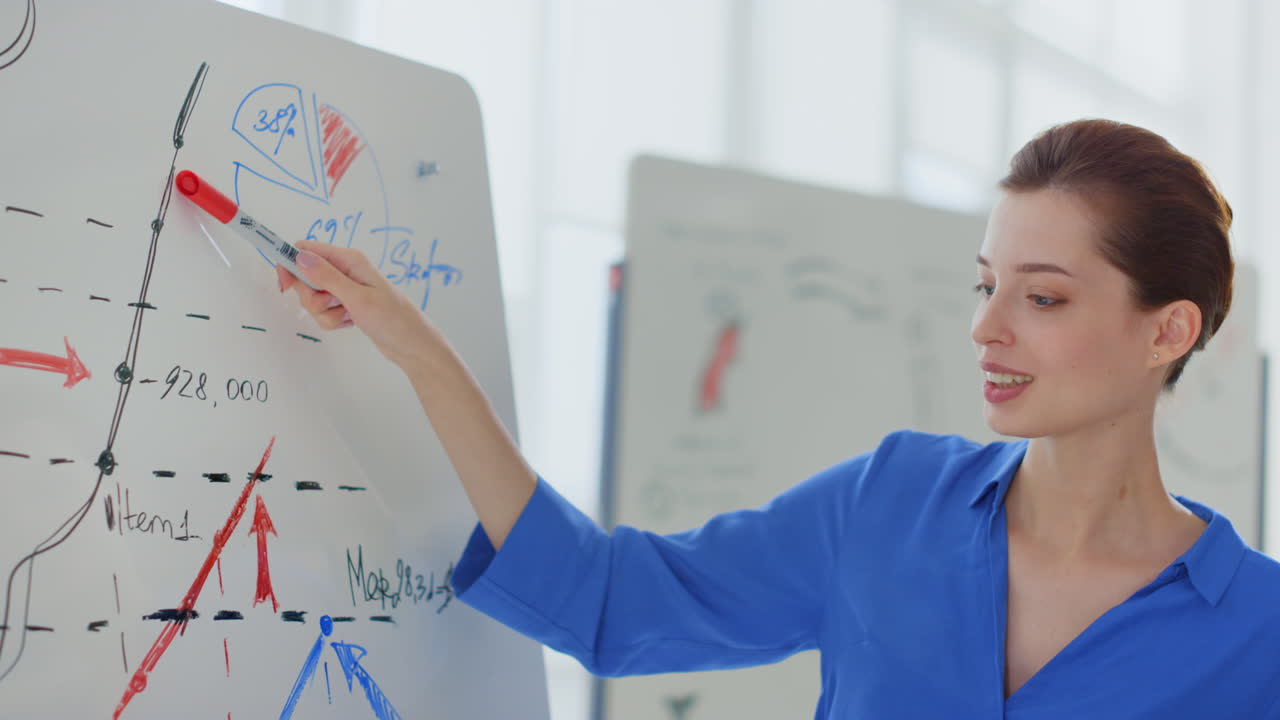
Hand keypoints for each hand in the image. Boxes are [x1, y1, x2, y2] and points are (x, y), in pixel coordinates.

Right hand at [277, 241, 437, 367]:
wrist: (411, 345)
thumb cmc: (392, 318)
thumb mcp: (356, 297)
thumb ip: (326, 276)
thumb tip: (299, 256)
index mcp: (348, 259)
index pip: (306, 249)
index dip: (290, 264)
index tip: (285, 286)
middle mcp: (345, 270)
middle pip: (305, 278)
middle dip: (312, 298)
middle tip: (333, 304)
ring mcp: (345, 289)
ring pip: (313, 299)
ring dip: (325, 313)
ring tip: (348, 316)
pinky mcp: (346, 306)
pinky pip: (324, 313)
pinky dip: (333, 321)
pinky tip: (351, 322)